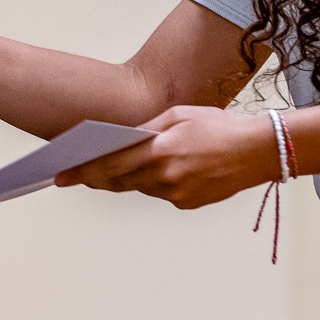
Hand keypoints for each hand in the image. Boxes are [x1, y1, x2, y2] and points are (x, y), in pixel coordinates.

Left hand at [54, 106, 278, 209]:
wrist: (258, 151)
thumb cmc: (218, 126)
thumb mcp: (178, 115)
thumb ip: (147, 129)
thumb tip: (121, 141)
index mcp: (161, 150)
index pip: (109, 165)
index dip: (82, 171)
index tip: (60, 175)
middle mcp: (165, 176)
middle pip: (118, 181)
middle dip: (95, 177)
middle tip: (74, 175)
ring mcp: (177, 194)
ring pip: (139, 187)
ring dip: (127, 178)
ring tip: (111, 168)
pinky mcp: (187, 203)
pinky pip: (160, 193)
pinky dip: (154, 182)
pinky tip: (157, 170)